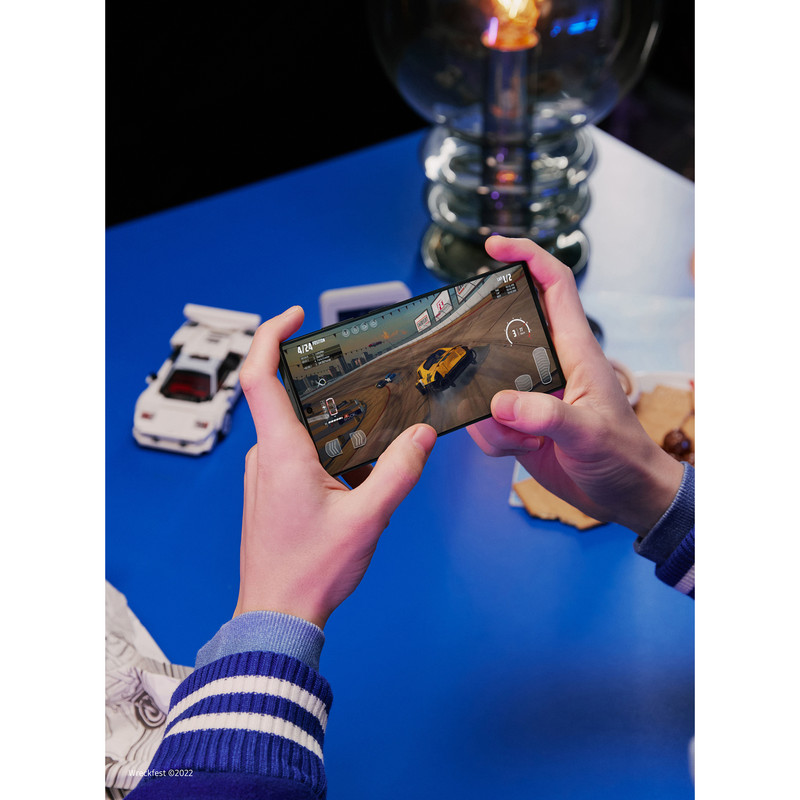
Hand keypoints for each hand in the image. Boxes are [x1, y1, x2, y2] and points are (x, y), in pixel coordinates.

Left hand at [233, 306, 436, 627]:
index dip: (271, 336)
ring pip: (292, 428)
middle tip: (354, 376)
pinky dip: (320, 448)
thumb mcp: (367, 519)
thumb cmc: (310, 571)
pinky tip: (349, 472)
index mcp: (280, 452)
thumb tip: (421, 437)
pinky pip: (292, 452)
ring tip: (364, 438)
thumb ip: (398, 473)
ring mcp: (262, 474)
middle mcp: (264, 456)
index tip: (294, 315)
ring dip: (325, 423)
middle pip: (281, 395)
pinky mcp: (268, 489)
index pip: (260, 376)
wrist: (276, 613)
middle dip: (318, 381)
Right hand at [468, 236, 682, 534]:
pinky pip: (484, 419)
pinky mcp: (519, 421)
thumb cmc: (624, 458)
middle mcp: (547, 364)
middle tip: (464, 353)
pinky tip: (520, 450)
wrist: (626, 498)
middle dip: (481, 342)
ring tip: (520, 438)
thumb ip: (547, 417)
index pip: (553, 285)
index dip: (526, 256)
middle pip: (504, 329)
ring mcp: (530, 393)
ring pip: (484, 383)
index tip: (494, 247)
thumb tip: (500, 404)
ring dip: (488, 412)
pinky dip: (492, 438)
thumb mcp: (589, 435)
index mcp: (574, 350)